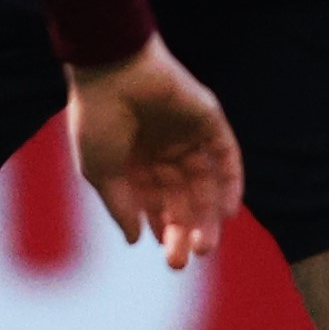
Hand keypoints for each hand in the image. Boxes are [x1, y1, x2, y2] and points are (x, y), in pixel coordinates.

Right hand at [68, 38, 242, 269]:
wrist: (113, 69)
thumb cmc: (97, 118)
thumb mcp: (101, 172)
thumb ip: (121, 206)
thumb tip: (135, 239)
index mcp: (133, 160)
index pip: (154, 201)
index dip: (161, 226)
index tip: (163, 250)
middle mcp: (161, 149)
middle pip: (180, 197)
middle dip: (182, 229)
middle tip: (183, 260)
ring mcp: (186, 134)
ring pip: (204, 183)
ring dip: (207, 215)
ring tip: (204, 246)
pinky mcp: (208, 119)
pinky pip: (225, 156)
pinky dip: (230, 182)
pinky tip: (228, 211)